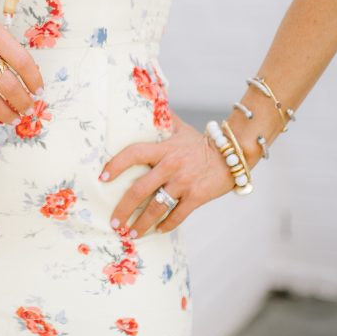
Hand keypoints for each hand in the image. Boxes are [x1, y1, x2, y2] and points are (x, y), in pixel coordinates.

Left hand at [100, 124, 235, 236]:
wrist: (233, 153)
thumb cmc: (201, 143)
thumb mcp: (179, 128)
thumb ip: (161, 120)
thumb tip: (145, 102)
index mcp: (164, 148)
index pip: (134, 153)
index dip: (116, 164)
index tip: (103, 177)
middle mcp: (171, 165)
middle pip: (139, 189)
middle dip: (123, 209)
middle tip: (114, 222)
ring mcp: (184, 182)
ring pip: (156, 207)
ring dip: (141, 223)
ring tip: (131, 233)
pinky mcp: (197, 196)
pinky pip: (178, 215)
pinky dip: (166, 225)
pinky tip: (157, 231)